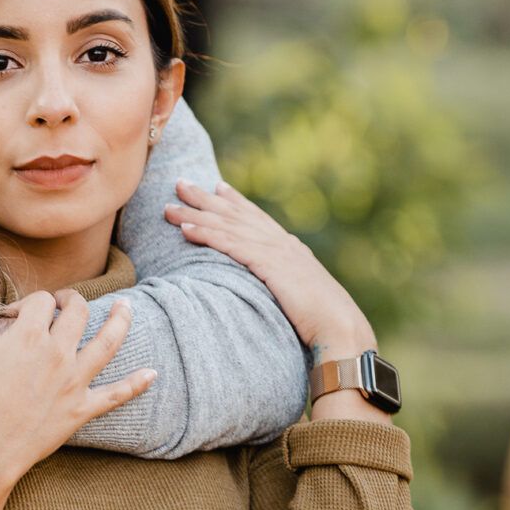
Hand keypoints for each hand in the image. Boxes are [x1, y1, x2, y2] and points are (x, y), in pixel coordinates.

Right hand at [0, 290, 152, 485]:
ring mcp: (74, 380)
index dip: (28, 302)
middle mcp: (58, 352)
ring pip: (108, 343)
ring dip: (121, 321)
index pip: (40, 301)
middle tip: (67, 301)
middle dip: (72, 300)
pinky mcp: (82, 408)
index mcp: (29, 335)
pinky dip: (136, 384)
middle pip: (77, 312)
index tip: (16, 314)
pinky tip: (152, 374)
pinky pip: (116, 394)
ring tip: (127, 306)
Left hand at [165, 179, 374, 360]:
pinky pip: (228, 245)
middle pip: (235, 214)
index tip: (217, 186)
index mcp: (290, 248)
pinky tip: (185, 230)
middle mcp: (280, 243)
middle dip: (205, 198)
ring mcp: (274, 251)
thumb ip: (288, 282)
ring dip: (195, 215)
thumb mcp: (303, 294)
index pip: (257, 217)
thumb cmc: (324, 319)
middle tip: (181, 183)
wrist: (339, 325)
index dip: (235, 200)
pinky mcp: (266, 264)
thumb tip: (278, 285)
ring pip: (226, 226)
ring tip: (169, 207)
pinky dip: (206, 235)